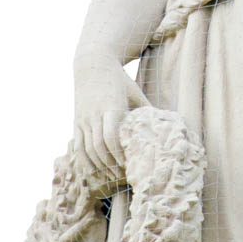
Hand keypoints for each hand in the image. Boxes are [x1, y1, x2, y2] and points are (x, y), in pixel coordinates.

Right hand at [73, 57, 148, 179]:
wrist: (93, 64)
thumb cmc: (120, 80)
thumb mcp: (135, 92)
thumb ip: (146, 110)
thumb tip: (165, 127)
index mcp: (110, 108)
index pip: (109, 137)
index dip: (118, 154)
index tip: (129, 165)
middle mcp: (94, 115)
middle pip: (98, 147)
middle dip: (110, 165)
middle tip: (123, 177)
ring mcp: (83, 119)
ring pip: (86, 149)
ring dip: (99, 166)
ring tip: (112, 177)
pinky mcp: (76, 122)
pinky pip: (78, 146)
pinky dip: (84, 161)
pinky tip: (94, 171)